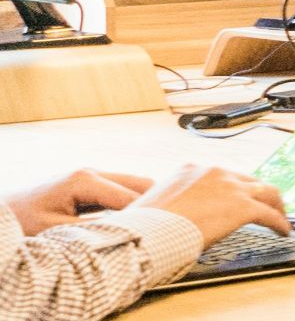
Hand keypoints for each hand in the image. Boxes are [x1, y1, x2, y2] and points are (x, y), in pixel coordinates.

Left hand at [6, 170, 151, 234]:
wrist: (5, 211)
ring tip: (154, 225)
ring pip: (134, 184)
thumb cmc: (24, 221)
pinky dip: (133, 203)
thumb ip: (93, 230)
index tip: (162, 234)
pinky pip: (122, 189)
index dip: (148, 216)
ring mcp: (92, 174)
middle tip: (167, 227)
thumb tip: (126, 233)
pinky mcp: (91, 182)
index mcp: (85, 180)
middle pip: (141, 183)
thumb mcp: (56, 230)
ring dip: (145, 203)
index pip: (131, 197)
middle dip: (156, 204)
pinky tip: (137, 220)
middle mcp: (92, 172)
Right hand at [127, 165, 290, 243]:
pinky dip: (279, 222)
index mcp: (191, 170)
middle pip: (248, 180)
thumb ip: (172, 202)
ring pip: (266, 191)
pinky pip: (269, 214)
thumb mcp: (155, 203)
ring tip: (282, 217)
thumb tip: (174, 214)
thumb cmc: (143, 225)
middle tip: (267, 206)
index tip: (238, 198)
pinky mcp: (242, 207)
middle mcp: (214, 172)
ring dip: (277, 205)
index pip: (223, 176)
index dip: (235, 189)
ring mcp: (230, 187)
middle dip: (259, 194)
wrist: (146, 233)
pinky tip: (283, 231)